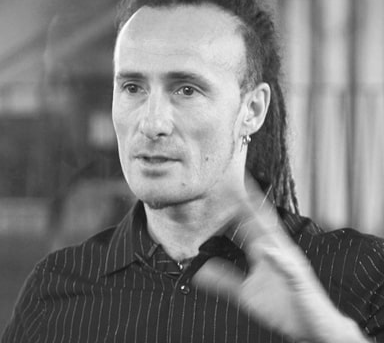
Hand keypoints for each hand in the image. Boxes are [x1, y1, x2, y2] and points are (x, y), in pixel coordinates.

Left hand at [193, 179, 368, 342]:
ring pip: (276, 237)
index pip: (248, 223)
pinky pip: (288, 268)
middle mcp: (277, 251)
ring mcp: (289, 263)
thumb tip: (196, 271)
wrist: (311, 328)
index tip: (224, 187)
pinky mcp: (299, 280)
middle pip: (262, 222)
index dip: (237, 205)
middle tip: (239, 179)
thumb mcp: (246, 293)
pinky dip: (278, 259)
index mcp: (264, 250)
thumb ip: (223, 279)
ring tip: (251, 200)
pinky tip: (267, 250)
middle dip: (251, 201)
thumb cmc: (282, 307)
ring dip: (264, 220)